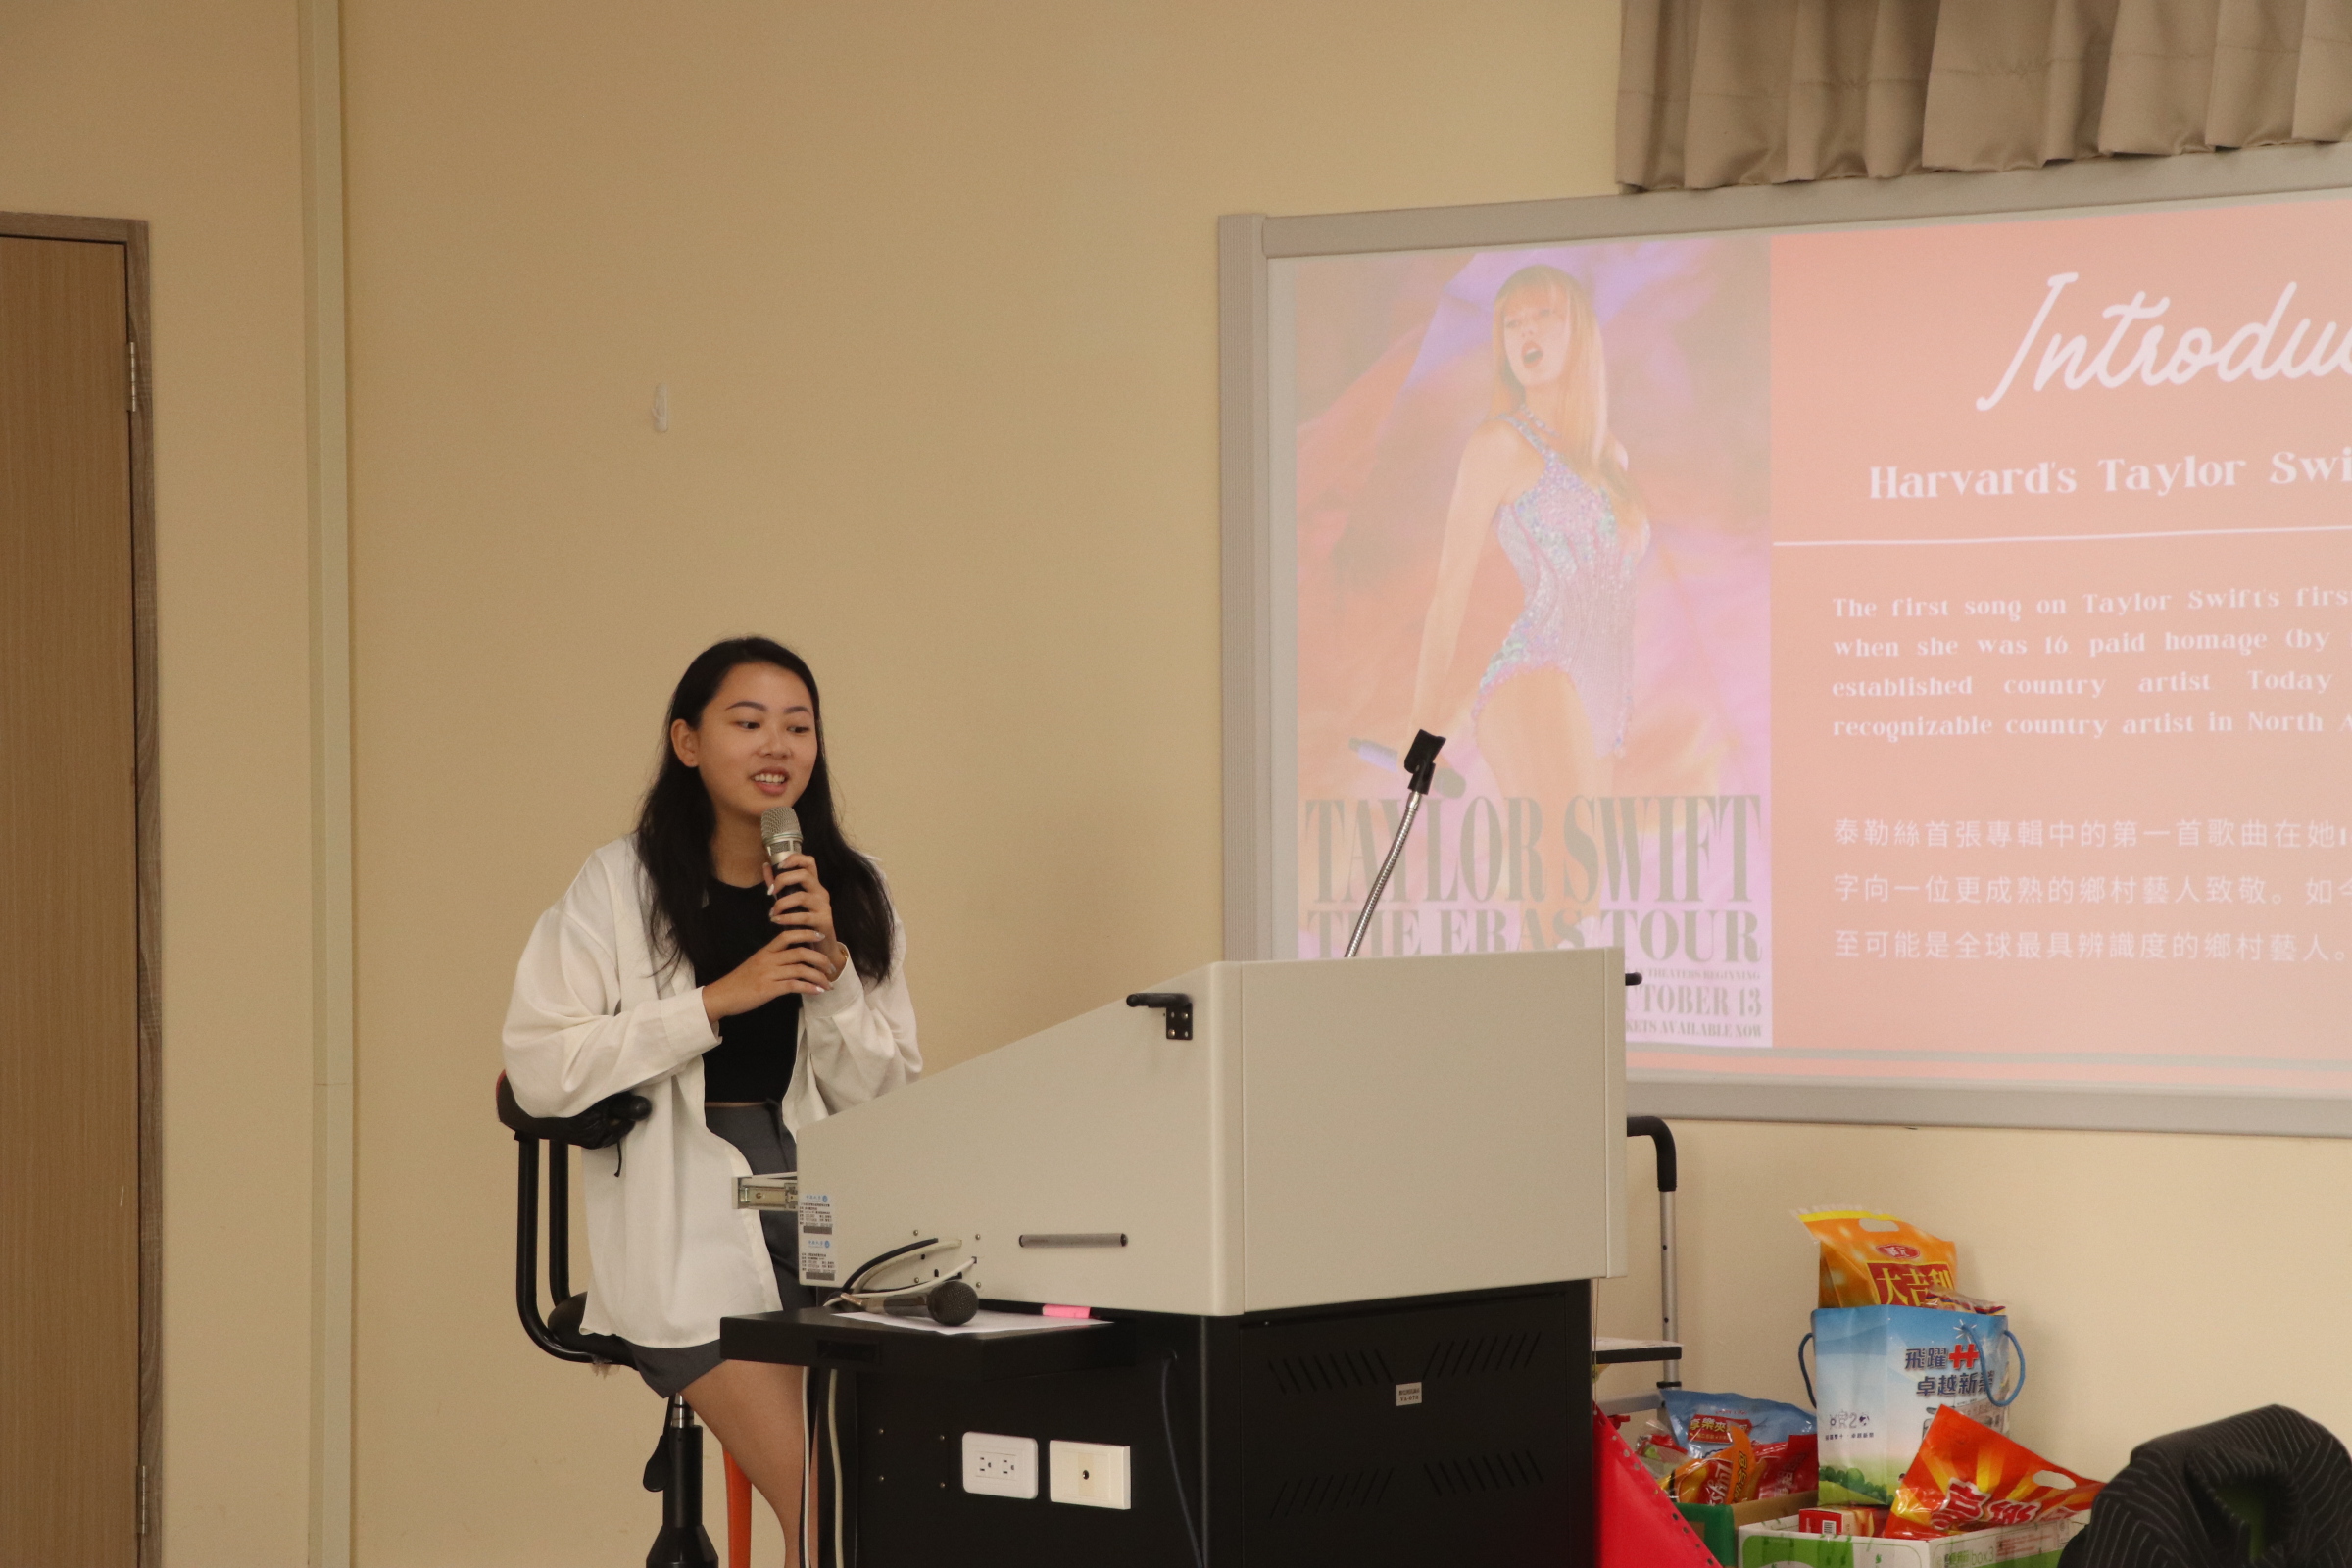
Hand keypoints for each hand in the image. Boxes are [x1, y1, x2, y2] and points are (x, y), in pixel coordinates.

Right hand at [702, 927, 834, 1023]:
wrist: (722, 996)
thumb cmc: (740, 982)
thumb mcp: (756, 964)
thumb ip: (773, 960)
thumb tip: (793, 960)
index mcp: (765, 951)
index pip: (787, 935)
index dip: (806, 933)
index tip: (820, 936)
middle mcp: (768, 960)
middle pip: (800, 952)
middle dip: (820, 959)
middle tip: (832, 967)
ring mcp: (769, 974)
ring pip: (801, 969)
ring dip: (819, 976)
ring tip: (829, 983)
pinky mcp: (769, 989)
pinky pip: (794, 985)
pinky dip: (810, 988)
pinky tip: (818, 991)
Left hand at [763, 852, 846, 981]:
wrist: (821, 948)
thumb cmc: (804, 924)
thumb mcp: (790, 902)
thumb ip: (778, 885)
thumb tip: (765, 865)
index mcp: (813, 885)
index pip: (809, 862)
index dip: (795, 859)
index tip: (779, 865)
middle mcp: (821, 892)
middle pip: (804, 875)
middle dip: (783, 880)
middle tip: (771, 893)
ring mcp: (824, 906)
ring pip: (802, 896)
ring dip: (782, 904)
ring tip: (772, 913)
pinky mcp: (824, 921)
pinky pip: (804, 916)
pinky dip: (788, 918)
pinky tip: (778, 921)